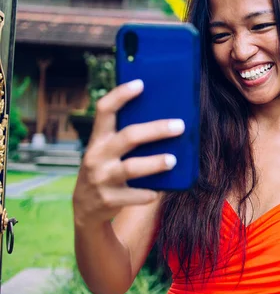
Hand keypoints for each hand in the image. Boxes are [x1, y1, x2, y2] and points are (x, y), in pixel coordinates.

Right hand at [72, 79, 184, 227]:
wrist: (86, 209)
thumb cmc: (106, 171)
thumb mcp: (107, 152)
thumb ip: (125, 138)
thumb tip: (166, 121)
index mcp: (98, 139)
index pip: (104, 110)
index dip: (121, 95)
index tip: (140, 84)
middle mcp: (97, 156)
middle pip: (128, 136)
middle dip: (156, 130)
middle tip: (180, 125)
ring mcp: (101, 179)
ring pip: (131, 167)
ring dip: (154, 163)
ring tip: (173, 160)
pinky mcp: (108, 200)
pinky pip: (133, 195)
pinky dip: (148, 193)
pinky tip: (159, 191)